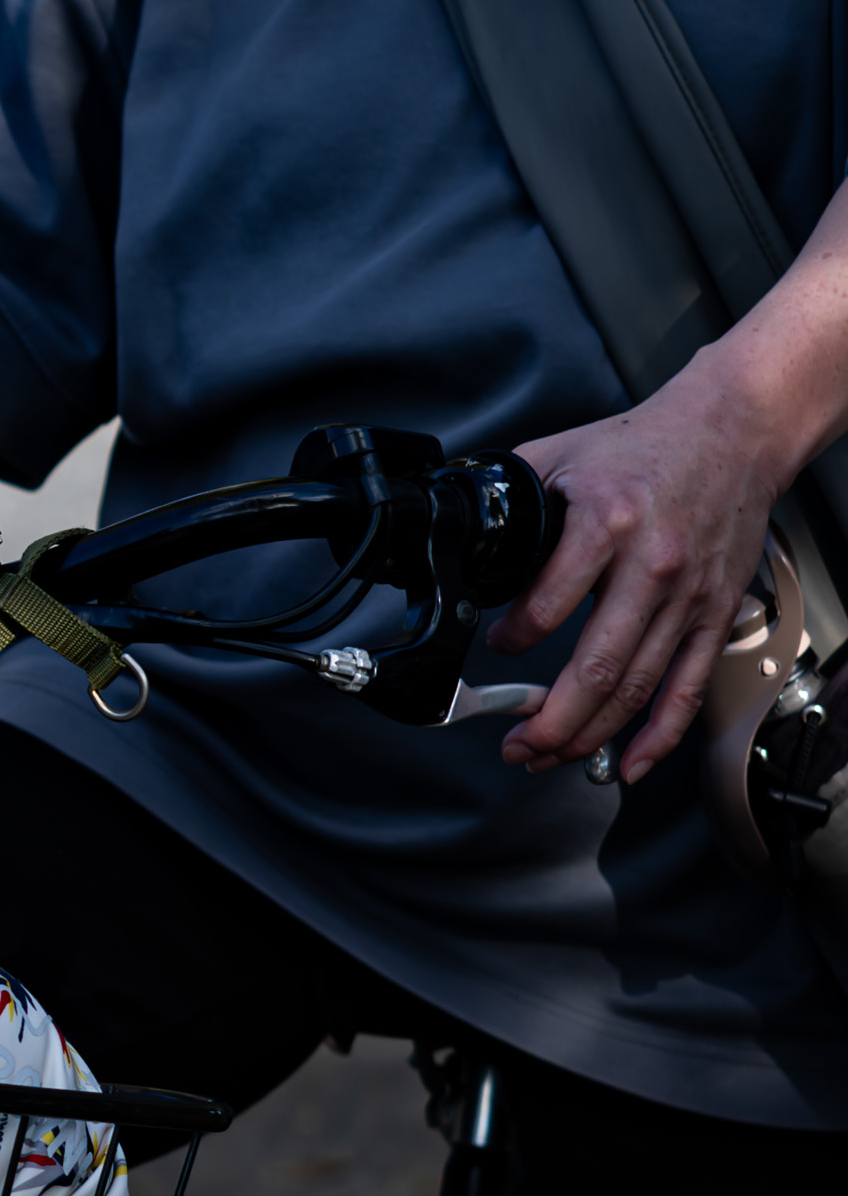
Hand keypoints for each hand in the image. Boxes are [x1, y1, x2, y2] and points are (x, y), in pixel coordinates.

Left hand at [493, 177, 847, 780]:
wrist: (733, 431)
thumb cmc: (643, 445)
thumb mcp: (558, 456)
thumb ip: (509, 499)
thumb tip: (462, 539)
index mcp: (605, 524)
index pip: (548, 604)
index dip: (513, 640)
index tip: (495, 649)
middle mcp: (653, 568)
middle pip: (599, 667)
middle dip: (550, 721)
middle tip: (515, 746)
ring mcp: (690, 598)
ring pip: (638, 688)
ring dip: (589, 734)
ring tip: (547, 757)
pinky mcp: (716, 616)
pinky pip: (688, 688)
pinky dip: (658, 735)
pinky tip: (627, 764)